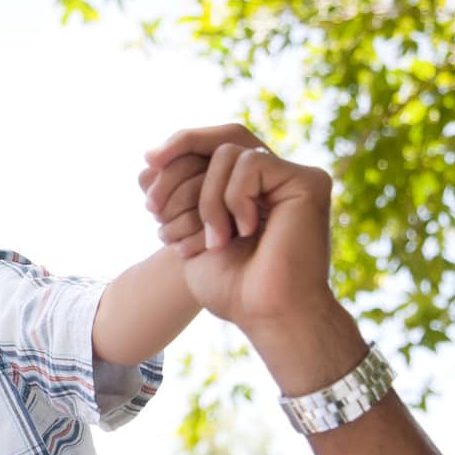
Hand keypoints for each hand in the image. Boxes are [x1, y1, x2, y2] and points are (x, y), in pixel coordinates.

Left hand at [144, 124, 335, 331]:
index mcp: (249, 192)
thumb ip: (178, 198)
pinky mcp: (308, 181)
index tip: (146, 166)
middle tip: (153, 208)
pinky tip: (244, 231)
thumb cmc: (233, 290)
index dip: (179, 147)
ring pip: (229, 153)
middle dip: (178, 166)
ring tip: (216, 240)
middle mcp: (271, 180)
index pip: (211, 148)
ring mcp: (291, 179)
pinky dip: (233, 197)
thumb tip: (148, 163)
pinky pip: (251, 163)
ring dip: (207, 199)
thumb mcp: (191, 237)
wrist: (267, 314)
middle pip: (219, 140)